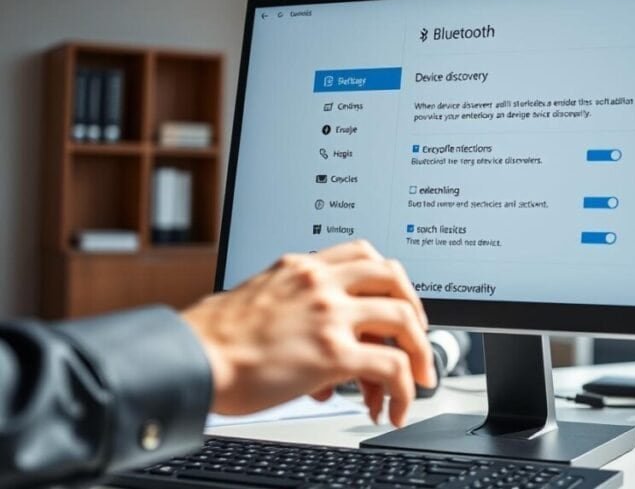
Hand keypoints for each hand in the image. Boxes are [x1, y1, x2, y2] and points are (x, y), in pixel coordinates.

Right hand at [181, 240, 434, 426]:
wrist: (191, 359)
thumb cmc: (211, 339)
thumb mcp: (257, 297)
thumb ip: (292, 304)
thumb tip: (312, 341)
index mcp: (301, 267)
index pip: (362, 253)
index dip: (388, 279)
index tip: (395, 302)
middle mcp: (320, 283)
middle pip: (394, 277)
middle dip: (414, 309)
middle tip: (416, 339)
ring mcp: (330, 315)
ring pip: (403, 319)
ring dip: (418, 353)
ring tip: (416, 380)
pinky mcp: (333, 352)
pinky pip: (391, 366)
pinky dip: (403, 389)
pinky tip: (394, 406)